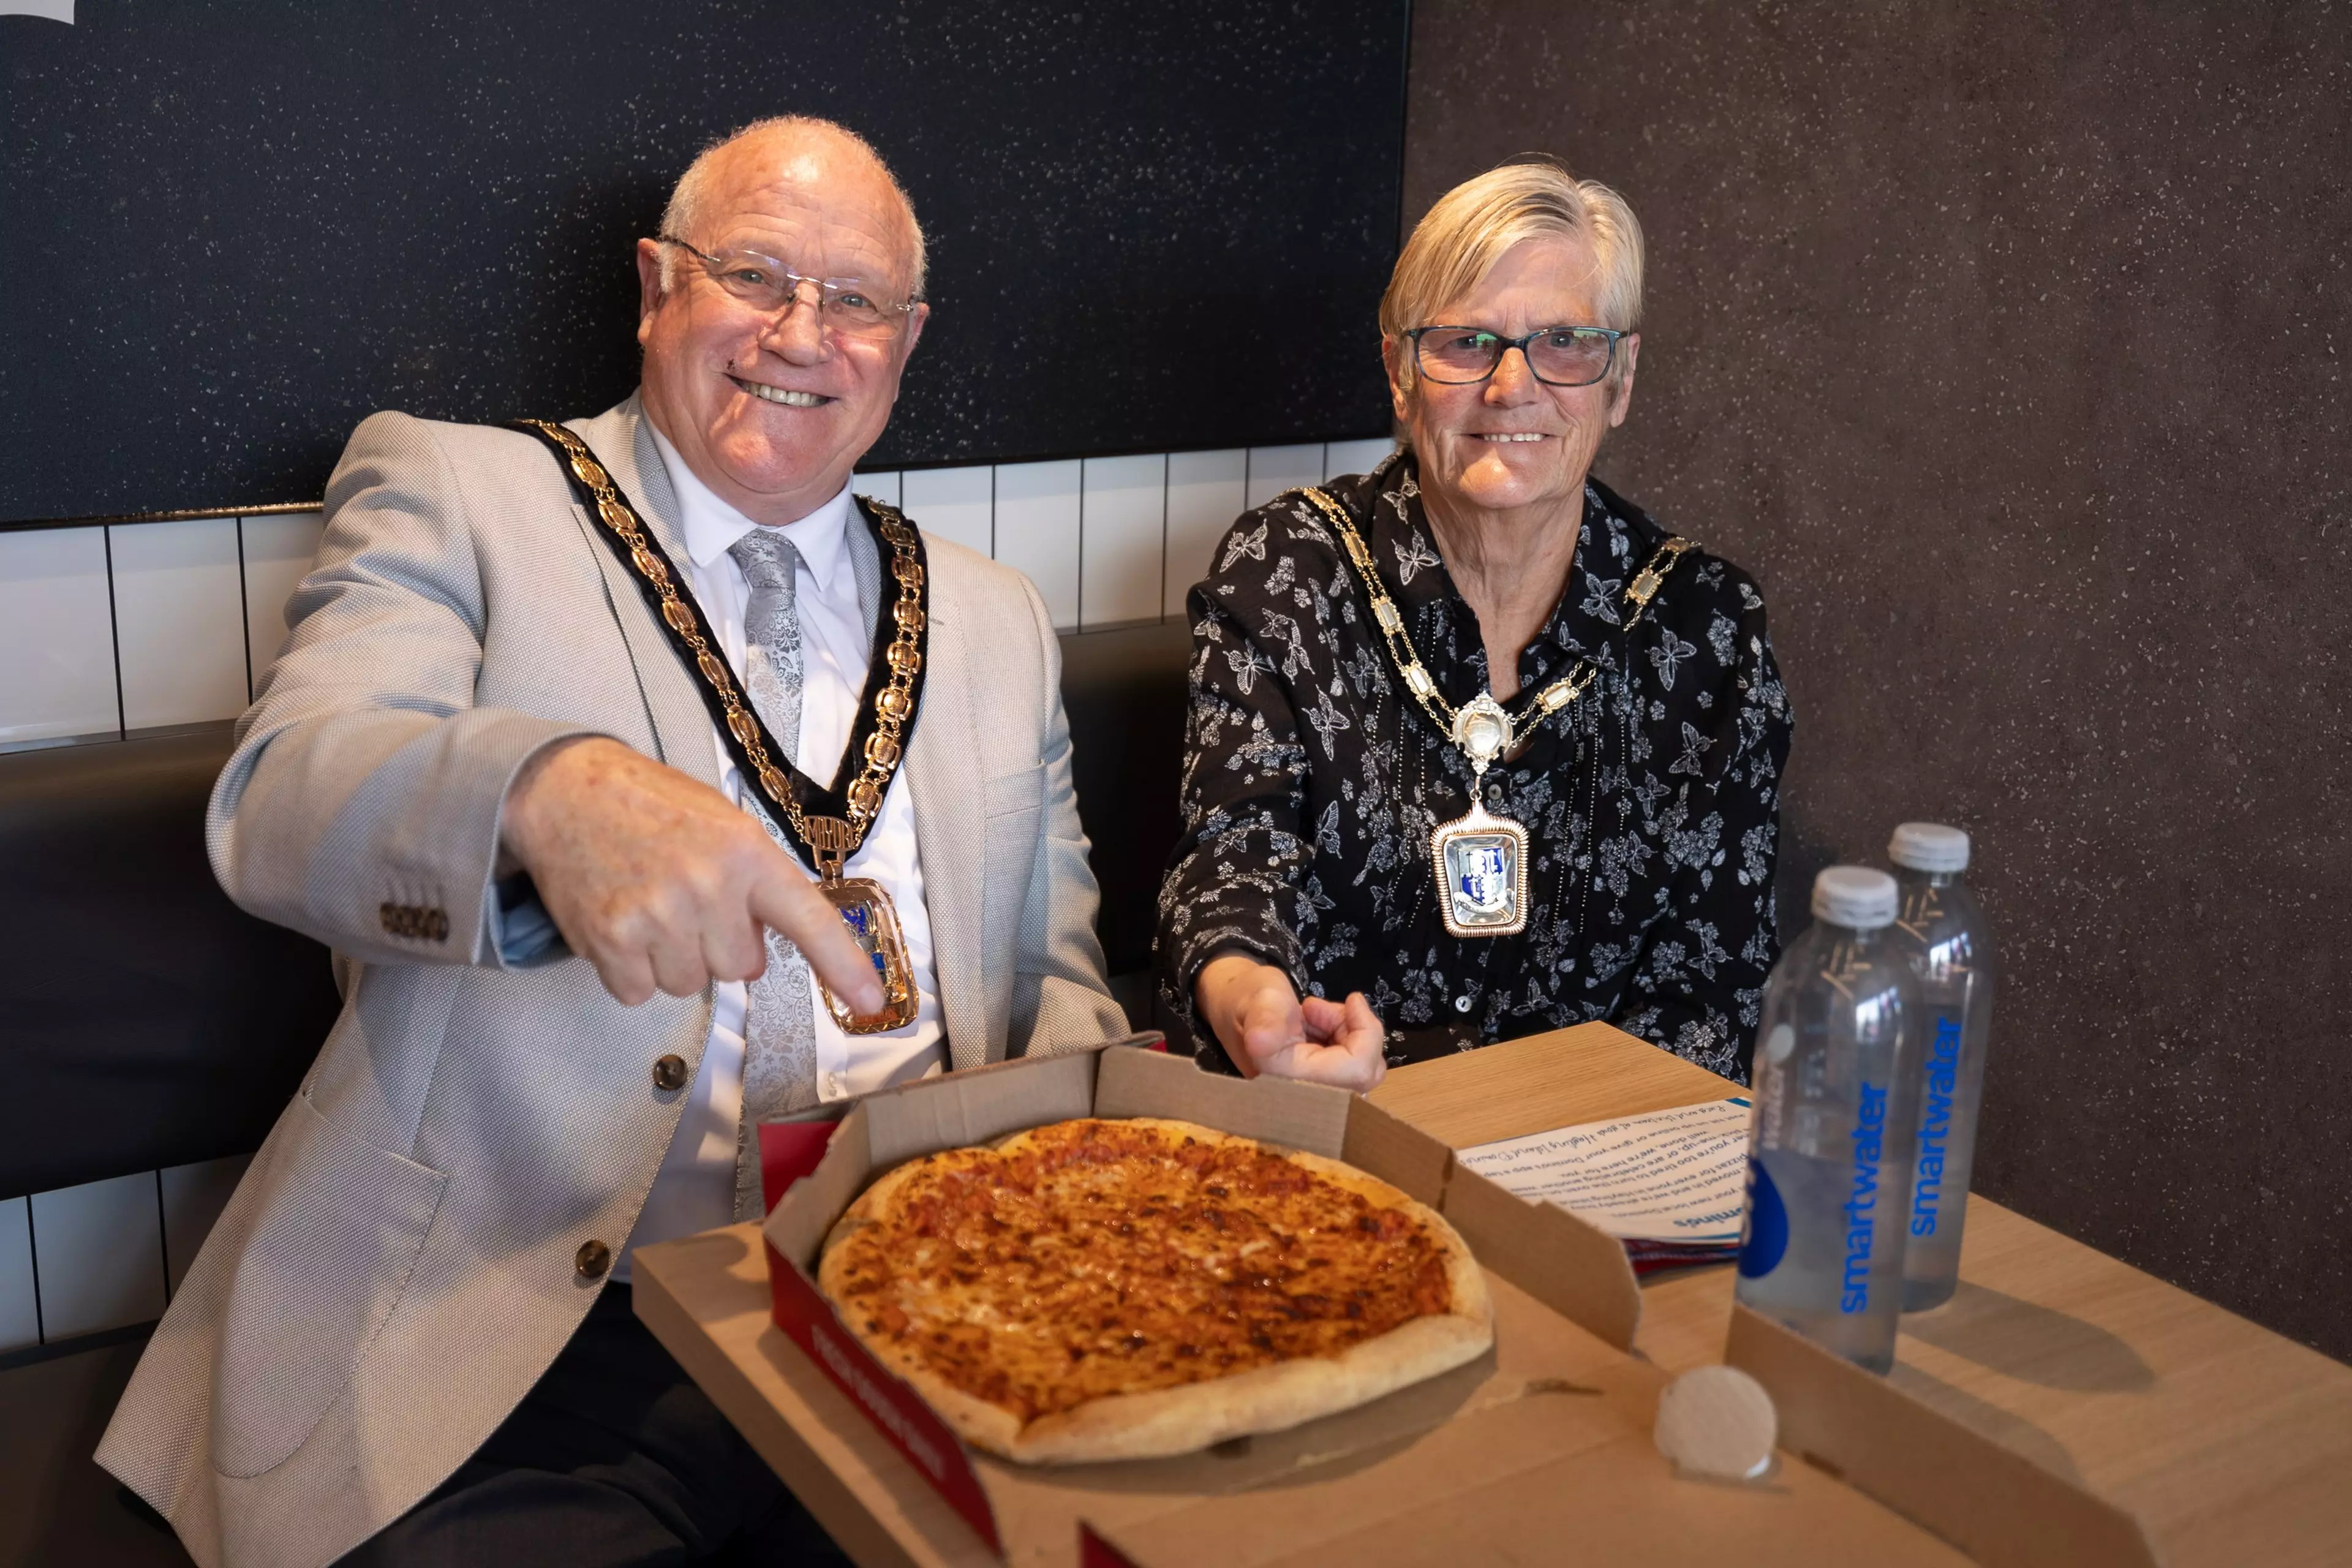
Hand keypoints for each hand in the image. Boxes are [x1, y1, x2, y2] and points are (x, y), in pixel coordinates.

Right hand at [499, 737, 882, 1012]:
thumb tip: (768, 947)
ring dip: (673, 958)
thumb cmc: (652, 808)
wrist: (567, 791)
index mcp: (746, 852)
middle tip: (688, 899)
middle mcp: (708, 886)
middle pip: (740, 968)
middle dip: (719, 944)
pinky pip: (641, 993)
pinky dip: (631, 971)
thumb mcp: (723, 824)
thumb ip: (756, 882)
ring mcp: (657, 915)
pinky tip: (621, 923)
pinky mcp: (610, 940)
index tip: (870, 1000)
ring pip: (690, 984)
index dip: (843, 965)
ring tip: (649, 904)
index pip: (808, 919)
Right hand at [1194, 953, 1385, 1092]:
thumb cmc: (1248, 997)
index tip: (1352, 1000)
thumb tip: (1260, 1042)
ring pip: (1361, 1070)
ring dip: (1348, 1034)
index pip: (1355, 1071)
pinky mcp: (1318, 1086)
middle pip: (1363, 1072)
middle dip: (1353, 1031)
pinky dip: (1344, 1040)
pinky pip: (1351, 1069)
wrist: (1233, 1007)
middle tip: (1320, 1009)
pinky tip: (1316, 1026)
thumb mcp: (1259, 996)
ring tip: (1314, 1014)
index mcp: (1288, 1079)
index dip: (1366, 1034)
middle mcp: (1303, 1095)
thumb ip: (1265, 1017)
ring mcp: (1312, 1093)